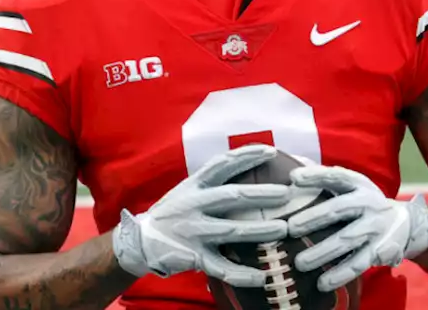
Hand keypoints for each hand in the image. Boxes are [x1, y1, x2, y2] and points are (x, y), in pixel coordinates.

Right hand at [111, 144, 293, 286]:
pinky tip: (262, 276)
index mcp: (194, 185)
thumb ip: (214, 183)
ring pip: (231, 231)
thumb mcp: (189, 190)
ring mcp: (192, 232)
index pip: (222, 164)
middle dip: (261, 194)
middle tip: (287, 193)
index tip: (271, 151)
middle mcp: (193, 205)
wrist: (140, 241)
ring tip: (284, 229)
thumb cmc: (175, 212)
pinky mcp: (193, 257)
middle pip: (231, 196)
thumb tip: (252, 170)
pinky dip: (242, 273)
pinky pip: (221, 267)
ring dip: (260, 230)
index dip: (246, 156)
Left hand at [287, 165, 427, 291]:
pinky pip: (358, 263)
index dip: (315, 176)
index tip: (293, 178)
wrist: (404, 222)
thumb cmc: (363, 202)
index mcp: (359, 184)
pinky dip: (340, 274)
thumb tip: (292, 168)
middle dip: (313, 218)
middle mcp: (369, 203)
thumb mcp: (352, 185)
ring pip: (347, 240)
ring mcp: (375, 228)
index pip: (336, 176)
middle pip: (339, 209)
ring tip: (299, 263)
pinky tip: (322, 283)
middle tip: (289, 228)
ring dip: (322, 252)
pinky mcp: (380, 251)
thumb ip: (325, 179)